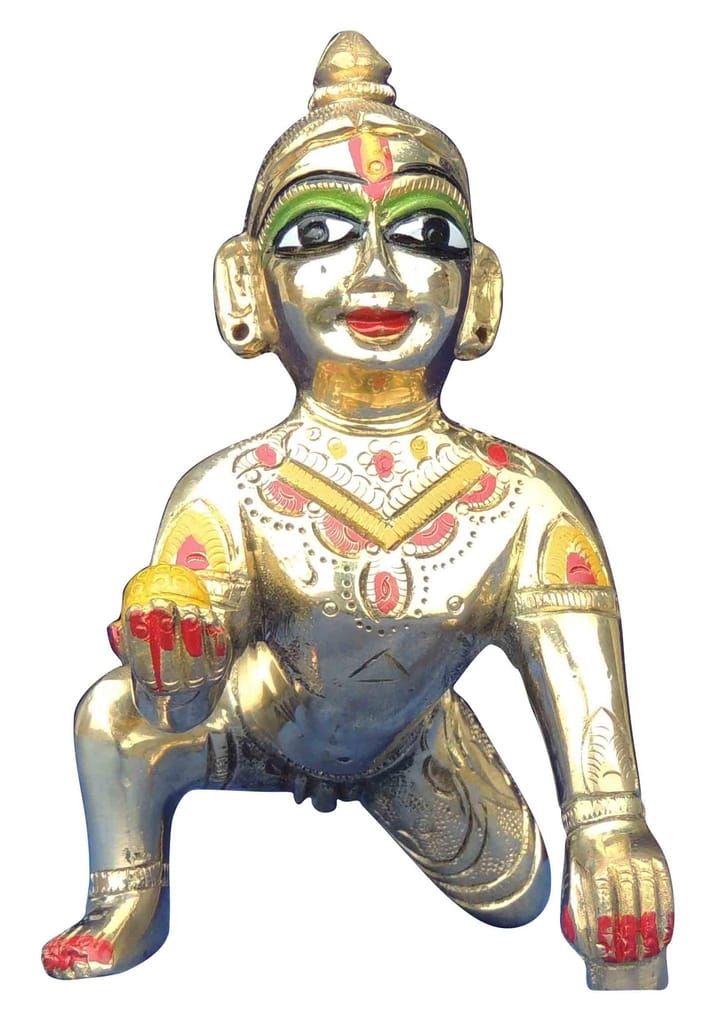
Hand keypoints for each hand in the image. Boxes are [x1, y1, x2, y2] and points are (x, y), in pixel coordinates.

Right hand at [108, 565, 230, 725]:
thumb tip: (114, 628)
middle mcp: (176, 689)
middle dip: (164, 632)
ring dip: (192, 633)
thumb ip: (127, 644)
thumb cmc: (157, 667)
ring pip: (197, 659)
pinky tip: (209, 616)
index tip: (135, 608)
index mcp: (151, 688)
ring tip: (188, 609)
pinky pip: (219, 654)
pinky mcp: (220, 673)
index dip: (138, 636)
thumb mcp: (138, 659)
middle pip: (169, 662)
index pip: (142, 663)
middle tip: (161, 603)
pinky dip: (214, 636)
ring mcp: (200, 683)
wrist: (188, 693)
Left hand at [560, 817, 672, 986]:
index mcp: (594, 864)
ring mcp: (640, 859)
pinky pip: (665, 891)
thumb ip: (575, 898)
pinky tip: (663, 933)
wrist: (606, 812)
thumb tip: (574, 934)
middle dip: (627, 937)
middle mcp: (619, 861)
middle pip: (627, 907)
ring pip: (649, 902)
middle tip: (626, 958)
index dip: (604, 932)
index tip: (604, 952)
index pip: (601, 905)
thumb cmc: (586, 847)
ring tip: (646, 952)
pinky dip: (666, 916)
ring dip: (649, 932)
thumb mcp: (574, 867)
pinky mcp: (656, 859)